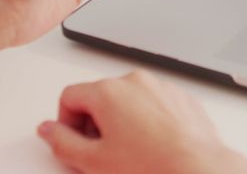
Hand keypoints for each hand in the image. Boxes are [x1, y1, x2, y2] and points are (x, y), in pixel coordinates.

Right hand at [37, 71, 246, 173]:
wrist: (198, 169)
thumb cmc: (152, 166)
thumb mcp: (93, 162)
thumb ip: (62, 142)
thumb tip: (48, 130)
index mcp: (108, 91)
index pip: (69, 96)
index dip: (66, 123)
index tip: (75, 142)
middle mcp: (134, 81)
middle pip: (99, 96)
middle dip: (94, 123)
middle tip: (102, 152)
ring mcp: (161, 87)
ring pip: (128, 99)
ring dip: (122, 121)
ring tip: (131, 151)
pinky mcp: (181, 97)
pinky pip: (153, 103)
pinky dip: (148, 120)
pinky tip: (152, 145)